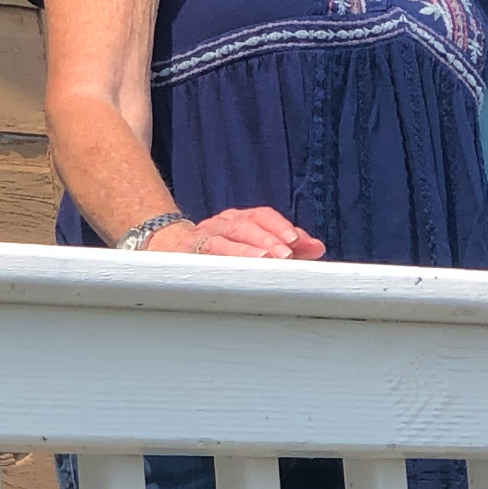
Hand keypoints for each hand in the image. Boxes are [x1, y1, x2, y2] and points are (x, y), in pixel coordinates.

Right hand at [146, 207, 325, 259]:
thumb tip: (318, 247)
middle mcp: (220, 223)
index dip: (279, 226)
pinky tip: (229, 272)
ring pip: (223, 239)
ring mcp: (200, 237)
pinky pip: (200, 256)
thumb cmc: (222, 254)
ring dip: (245, 250)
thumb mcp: (256, 248)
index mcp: (239, 218)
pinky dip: (217, 262)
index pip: (262, 215)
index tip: (297, 241)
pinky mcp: (183, 256)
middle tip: (287, 254)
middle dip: (267, 238)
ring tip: (264, 259)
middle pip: (245, 225)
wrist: (169, 254)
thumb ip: (287, 247)